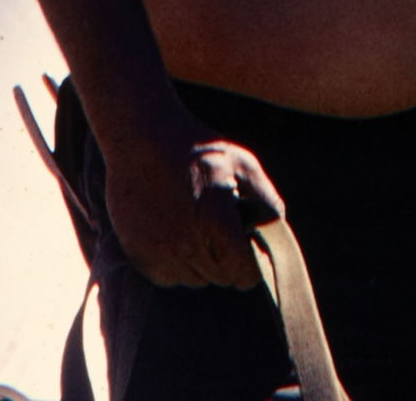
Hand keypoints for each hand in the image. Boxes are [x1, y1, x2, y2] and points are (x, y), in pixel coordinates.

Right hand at [102, 126, 282, 288]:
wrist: (140, 136)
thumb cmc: (196, 149)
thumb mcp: (242, 163)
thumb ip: (266, 202)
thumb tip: (277, 237)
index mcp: (216, 222)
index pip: (244, 275)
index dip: (251, 262)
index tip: (245, 242)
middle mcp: (186, 246)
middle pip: (220, 278)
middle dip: (227, 258)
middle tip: (218, 224)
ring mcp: (160, 254)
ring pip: (195, 279)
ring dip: (200, 261)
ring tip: (194, 222)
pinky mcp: (138, 257)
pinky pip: (168, 276)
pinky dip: (174, 261)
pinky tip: (173, 228)